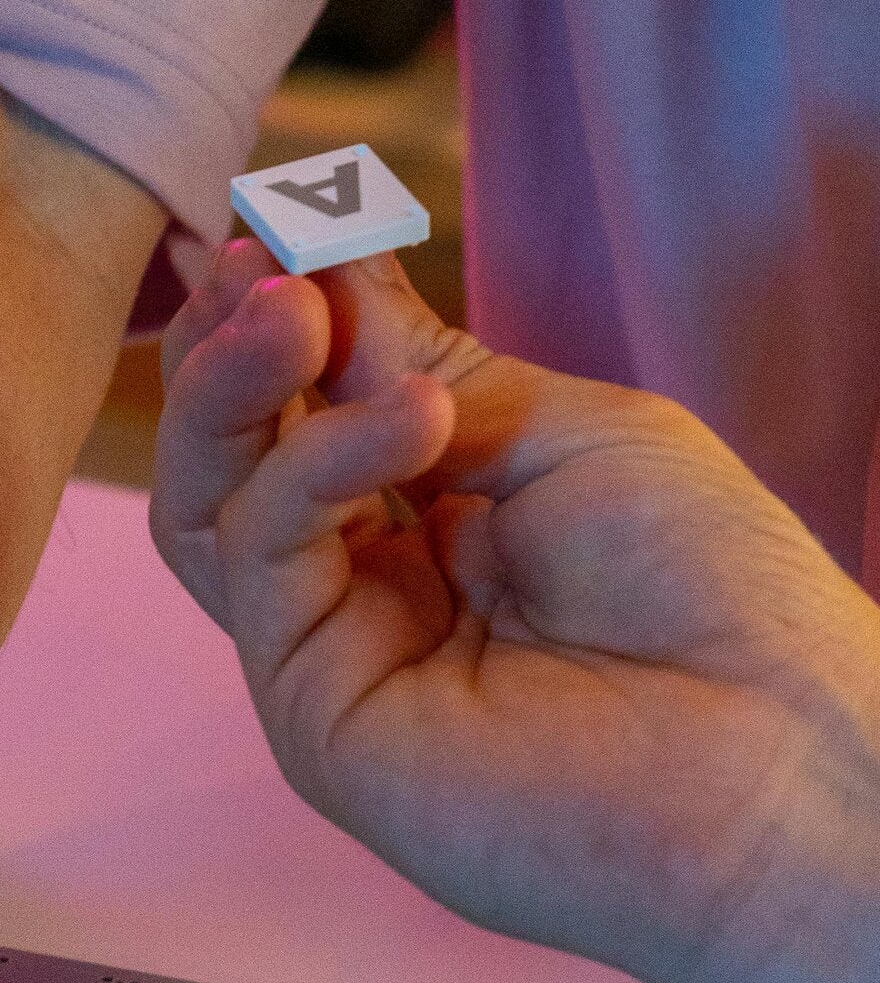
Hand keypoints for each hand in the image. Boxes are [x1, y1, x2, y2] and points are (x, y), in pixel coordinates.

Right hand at [151, 241, 879, 982]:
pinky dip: (313, 471)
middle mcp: (365, 595)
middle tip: (254, 261)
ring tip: (294, 308)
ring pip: (208, 515)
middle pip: (229, 462)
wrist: (774, 756)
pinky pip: (268, 568)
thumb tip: (315, 271)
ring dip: (233, 393)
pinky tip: (405, 421)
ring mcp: (332, 660)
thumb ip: (428, 370)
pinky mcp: (317, 720)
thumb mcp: (568, 433)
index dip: (278, 324)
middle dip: (229, 350)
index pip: (306, 414)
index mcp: (431, 526)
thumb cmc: (715, 597)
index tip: (278, 226)